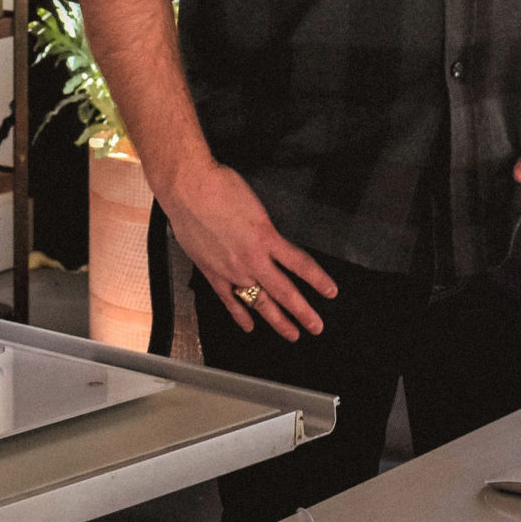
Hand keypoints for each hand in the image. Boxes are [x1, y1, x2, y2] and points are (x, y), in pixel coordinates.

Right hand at [160, 159, 337, 339]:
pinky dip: (240, 315)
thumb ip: (265, 230)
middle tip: (316, 327)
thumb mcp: (256, 206)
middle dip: (303, 312)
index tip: (331, 292)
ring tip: (292, 334)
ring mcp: (232, 270)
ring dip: (277, 320)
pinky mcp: (212, 273)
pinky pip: (229, 300)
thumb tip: (269, 242)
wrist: (189, 189)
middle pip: (284, 292)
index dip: (318, 280)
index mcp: (267, 238)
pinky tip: (249, 326)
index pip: (300, 265)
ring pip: (259, 301)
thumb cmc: (221, 188)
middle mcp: (253, 259)